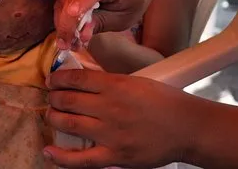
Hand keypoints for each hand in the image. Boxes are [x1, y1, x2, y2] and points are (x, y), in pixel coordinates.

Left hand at [44, 70, 206, 167]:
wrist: (188, 128)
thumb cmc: (166, 101)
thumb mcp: (137, 81)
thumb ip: (110, 82)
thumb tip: (84, 81)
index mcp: (116, 85)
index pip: (76, 79)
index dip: (58, 79)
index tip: (53, 80)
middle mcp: (110, 108)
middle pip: (68, 100)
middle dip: (54, 98)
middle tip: (53, 97)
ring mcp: (111, 134)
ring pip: (69, 124)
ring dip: (54, 118)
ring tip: (52, 115)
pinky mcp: (115, 156)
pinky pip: (81, 159)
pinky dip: (61, 157)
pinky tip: (48, 151)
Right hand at [53, 0, 153, 49]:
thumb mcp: (123, 17)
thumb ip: (102, 23)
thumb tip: (81, 35)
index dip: (78, 8)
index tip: (71, 28)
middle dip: (65, 25)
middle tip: (66, 46)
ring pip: (62, 0)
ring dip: (61, 22)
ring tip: (67, 43)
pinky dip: (62, 16)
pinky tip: (67, 31)